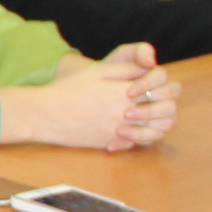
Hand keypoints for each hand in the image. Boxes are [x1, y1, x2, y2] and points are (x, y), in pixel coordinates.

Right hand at [21, 43, 178, 152]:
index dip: (163, 86)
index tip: (154, 85)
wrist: (45, 114)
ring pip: (157, 130)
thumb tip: (145, 69)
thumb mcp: (97, 72)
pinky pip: (138, 143)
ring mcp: (120, 130)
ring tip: (150, 117)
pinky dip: (142, 137)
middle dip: (166, 105)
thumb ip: (125, 70)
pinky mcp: (111, 142)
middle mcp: (126, 112)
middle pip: (166, 111)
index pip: (162, 88)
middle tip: (157, 101)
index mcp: (124, 91)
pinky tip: (134, 130)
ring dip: (159, 123)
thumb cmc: (67, 90)